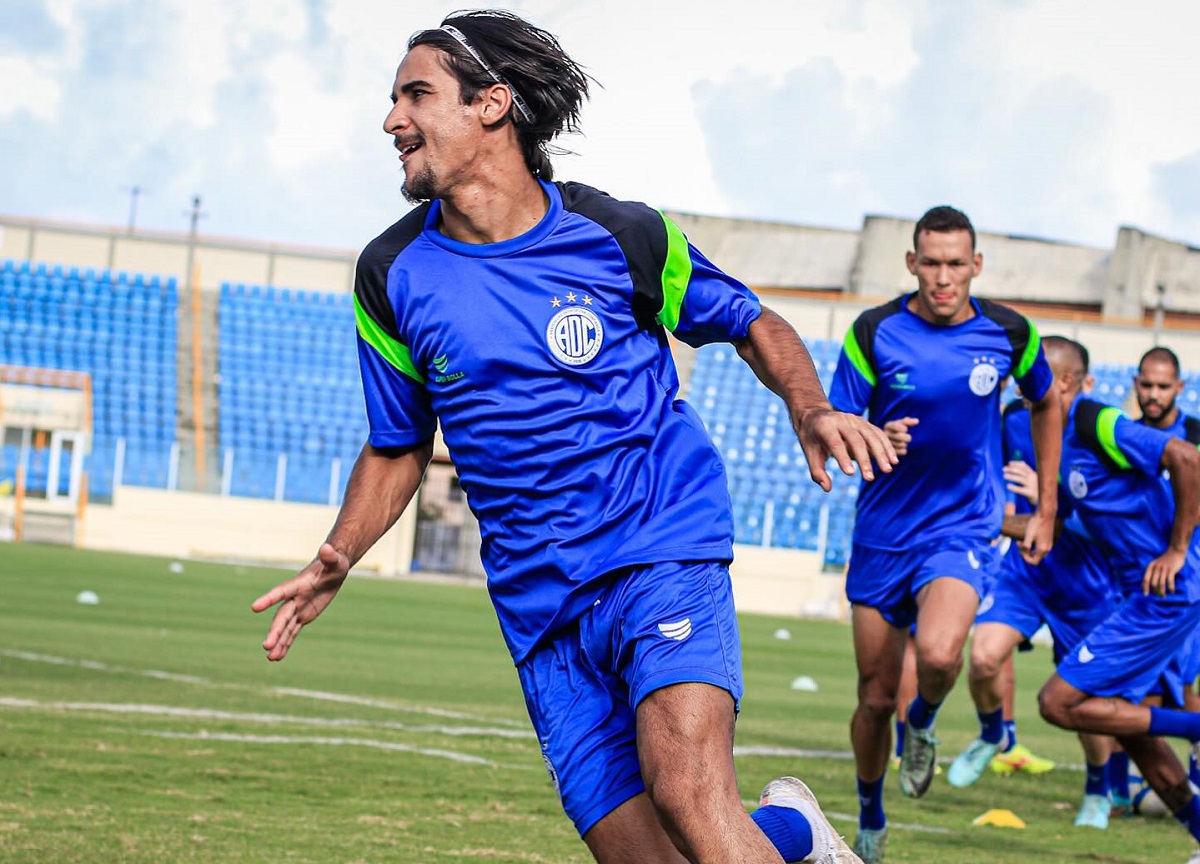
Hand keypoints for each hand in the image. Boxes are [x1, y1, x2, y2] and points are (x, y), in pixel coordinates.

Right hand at [251, 542, 349, 660]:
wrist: (332, 569)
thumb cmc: (334, 562)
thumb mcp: (336, 560)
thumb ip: (330, 556)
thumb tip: (327, 548)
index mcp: (299, 584)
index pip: (282, 592)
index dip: (269, 599)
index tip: (254, 607)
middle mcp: (294, 598)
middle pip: (282, 617)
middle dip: (275, 631)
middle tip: (265, 646)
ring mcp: (298, 608)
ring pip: (285, 628)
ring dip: (278, 642)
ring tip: (270, 658)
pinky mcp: (303, 616)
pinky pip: (293, 632)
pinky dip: (286, 644)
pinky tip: (277, 657)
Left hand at [794, 408, 897, 491]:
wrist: (814, 414)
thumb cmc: (811, 438)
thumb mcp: (809, 453)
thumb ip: (817, 471)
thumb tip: (827, 488)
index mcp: (825, 426)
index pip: (835, 443)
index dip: (843, 458)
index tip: (850, 474)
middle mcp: (841, 420)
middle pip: (856, 440)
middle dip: (864, 460)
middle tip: (870, 479)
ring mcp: (854, 419)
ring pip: (871, 435)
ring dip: (881, 453)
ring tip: (888, 469)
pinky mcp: (864, 421)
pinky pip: (878, 433)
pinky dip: (887, 445)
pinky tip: (893, 460)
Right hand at [881, 417, 918, 456]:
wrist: (888, 439)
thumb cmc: (897, 429)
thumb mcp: (901, 423)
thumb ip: (908, 421)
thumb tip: (917, 421)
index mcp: (888, 426)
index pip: (896, 426)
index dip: (903, 428)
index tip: (906, 429)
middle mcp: (885, 434)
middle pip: (899, 436)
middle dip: (907, 437)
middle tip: (908, 438)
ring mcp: (886, 444)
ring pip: (901, 444)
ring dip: (904, 444)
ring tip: (903, 443)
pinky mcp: (889, 453)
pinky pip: (902, 451)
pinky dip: (903, 450)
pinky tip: (901, 448)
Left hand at [1003, 460, 1037, 505]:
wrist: (1044, 500)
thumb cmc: (1035, 488)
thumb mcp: (1033, 479)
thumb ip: (1027, 472)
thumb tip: (1019, 462)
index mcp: (1033, 474)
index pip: (1024, 466)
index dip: (1016, 464)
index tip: (1009, 463)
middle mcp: (1033, 478)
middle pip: (1022, 471)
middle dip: (1012, 469)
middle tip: (1003, 469)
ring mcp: (1032, 485)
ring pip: (1021, 479)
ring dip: (1012, 476)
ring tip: (1004, 476)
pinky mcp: (1031, 493)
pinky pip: (1021, 490)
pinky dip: (1014, 487)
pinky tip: (1008, 486)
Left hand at [1019, 508, 1054, 564]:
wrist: (1045, 514)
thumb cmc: (1036, 524)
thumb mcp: (1028, 536)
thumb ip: (1026, 547)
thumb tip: (1024, 552)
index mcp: (1043, 549)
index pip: (1034, 562)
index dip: (1025, 558)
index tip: (1019, 549)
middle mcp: (1048, 548)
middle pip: (1036, 557)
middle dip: (1026, 553)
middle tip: (1019, 544)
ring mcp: (1049, 544)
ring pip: (1038, 552)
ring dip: (1029, 549)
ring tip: (1022, 541)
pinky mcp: (1049, 539)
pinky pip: (1040, 547)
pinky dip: (1033, 545)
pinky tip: (1028, 538)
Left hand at [1143, 548, 1185, 596]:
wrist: (1175, 551)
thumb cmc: (1165, 560)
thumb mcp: (1156, 564)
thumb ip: (1153, 572)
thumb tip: (1150, 585)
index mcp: (1150, 566)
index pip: (1145, 579)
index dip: (1145, 587)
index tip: (1146, 594)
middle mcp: (1156, 568)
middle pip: (1153, 583)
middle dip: (1155, 591)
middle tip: (1158, 596)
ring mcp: (1164, 568)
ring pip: (1161, 583)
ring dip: (1162, 591)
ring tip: (1163, 596)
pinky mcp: (1171, 569)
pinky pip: (1170, 581)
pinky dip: (1171, 587)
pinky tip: (1172, 592)